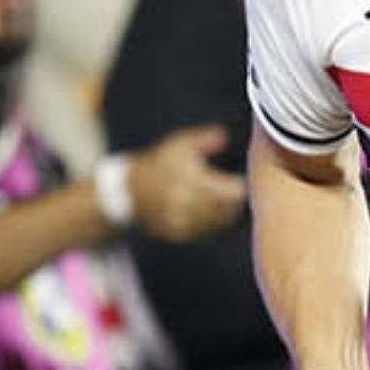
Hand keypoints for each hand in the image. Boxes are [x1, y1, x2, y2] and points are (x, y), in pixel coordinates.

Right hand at [127, 125, 247, 240]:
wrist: (129, 191)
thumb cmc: (160, 163)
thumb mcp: (181, 144)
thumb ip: (206, 139)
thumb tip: (225, 136)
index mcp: (193, 182)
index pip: (233, 193)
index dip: (240, 186)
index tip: (240, 179)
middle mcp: (189, 205)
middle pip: (229, 210)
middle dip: (236, 202)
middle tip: (236, 192)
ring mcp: (183, 222)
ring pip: (219, 224)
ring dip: (225, 214)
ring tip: (224, 201)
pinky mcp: (178, 234)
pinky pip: (204, 233)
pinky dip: (211, 224)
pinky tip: (210, 213)